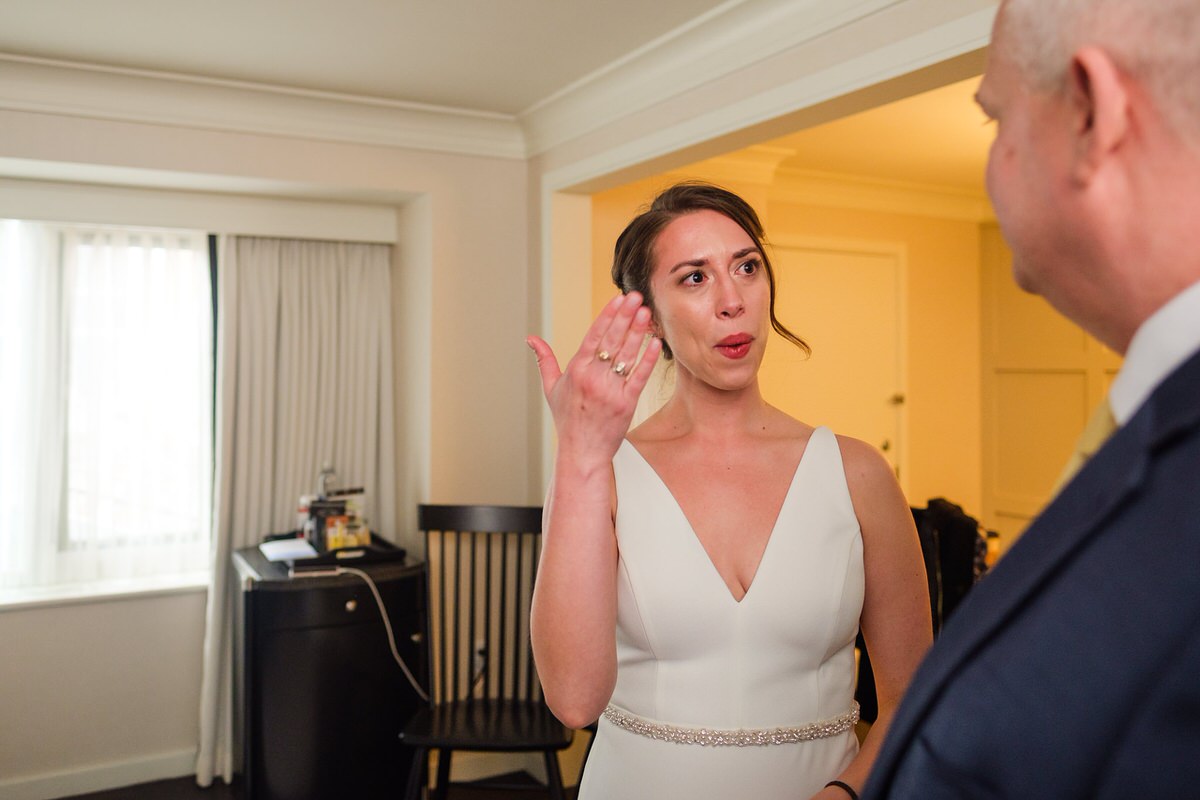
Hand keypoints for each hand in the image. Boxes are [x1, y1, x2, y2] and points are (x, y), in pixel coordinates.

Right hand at [527, 292, 661, 464]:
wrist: (582, 452)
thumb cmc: (567, 420)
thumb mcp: (551, 388)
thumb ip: (545, 360)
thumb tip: (531, 339)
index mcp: (576, 371)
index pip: (593, 337)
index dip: (607, 316)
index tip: (617, 299)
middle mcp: (593, 378)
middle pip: (611, 341)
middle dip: (625, 317)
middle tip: (636, 296)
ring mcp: (611, 391)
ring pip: (626, 356)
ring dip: (638, 332)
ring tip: (647, 312)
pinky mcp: (627, 404)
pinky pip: (639, 377)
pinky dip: (647, 359)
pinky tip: (655, 343)